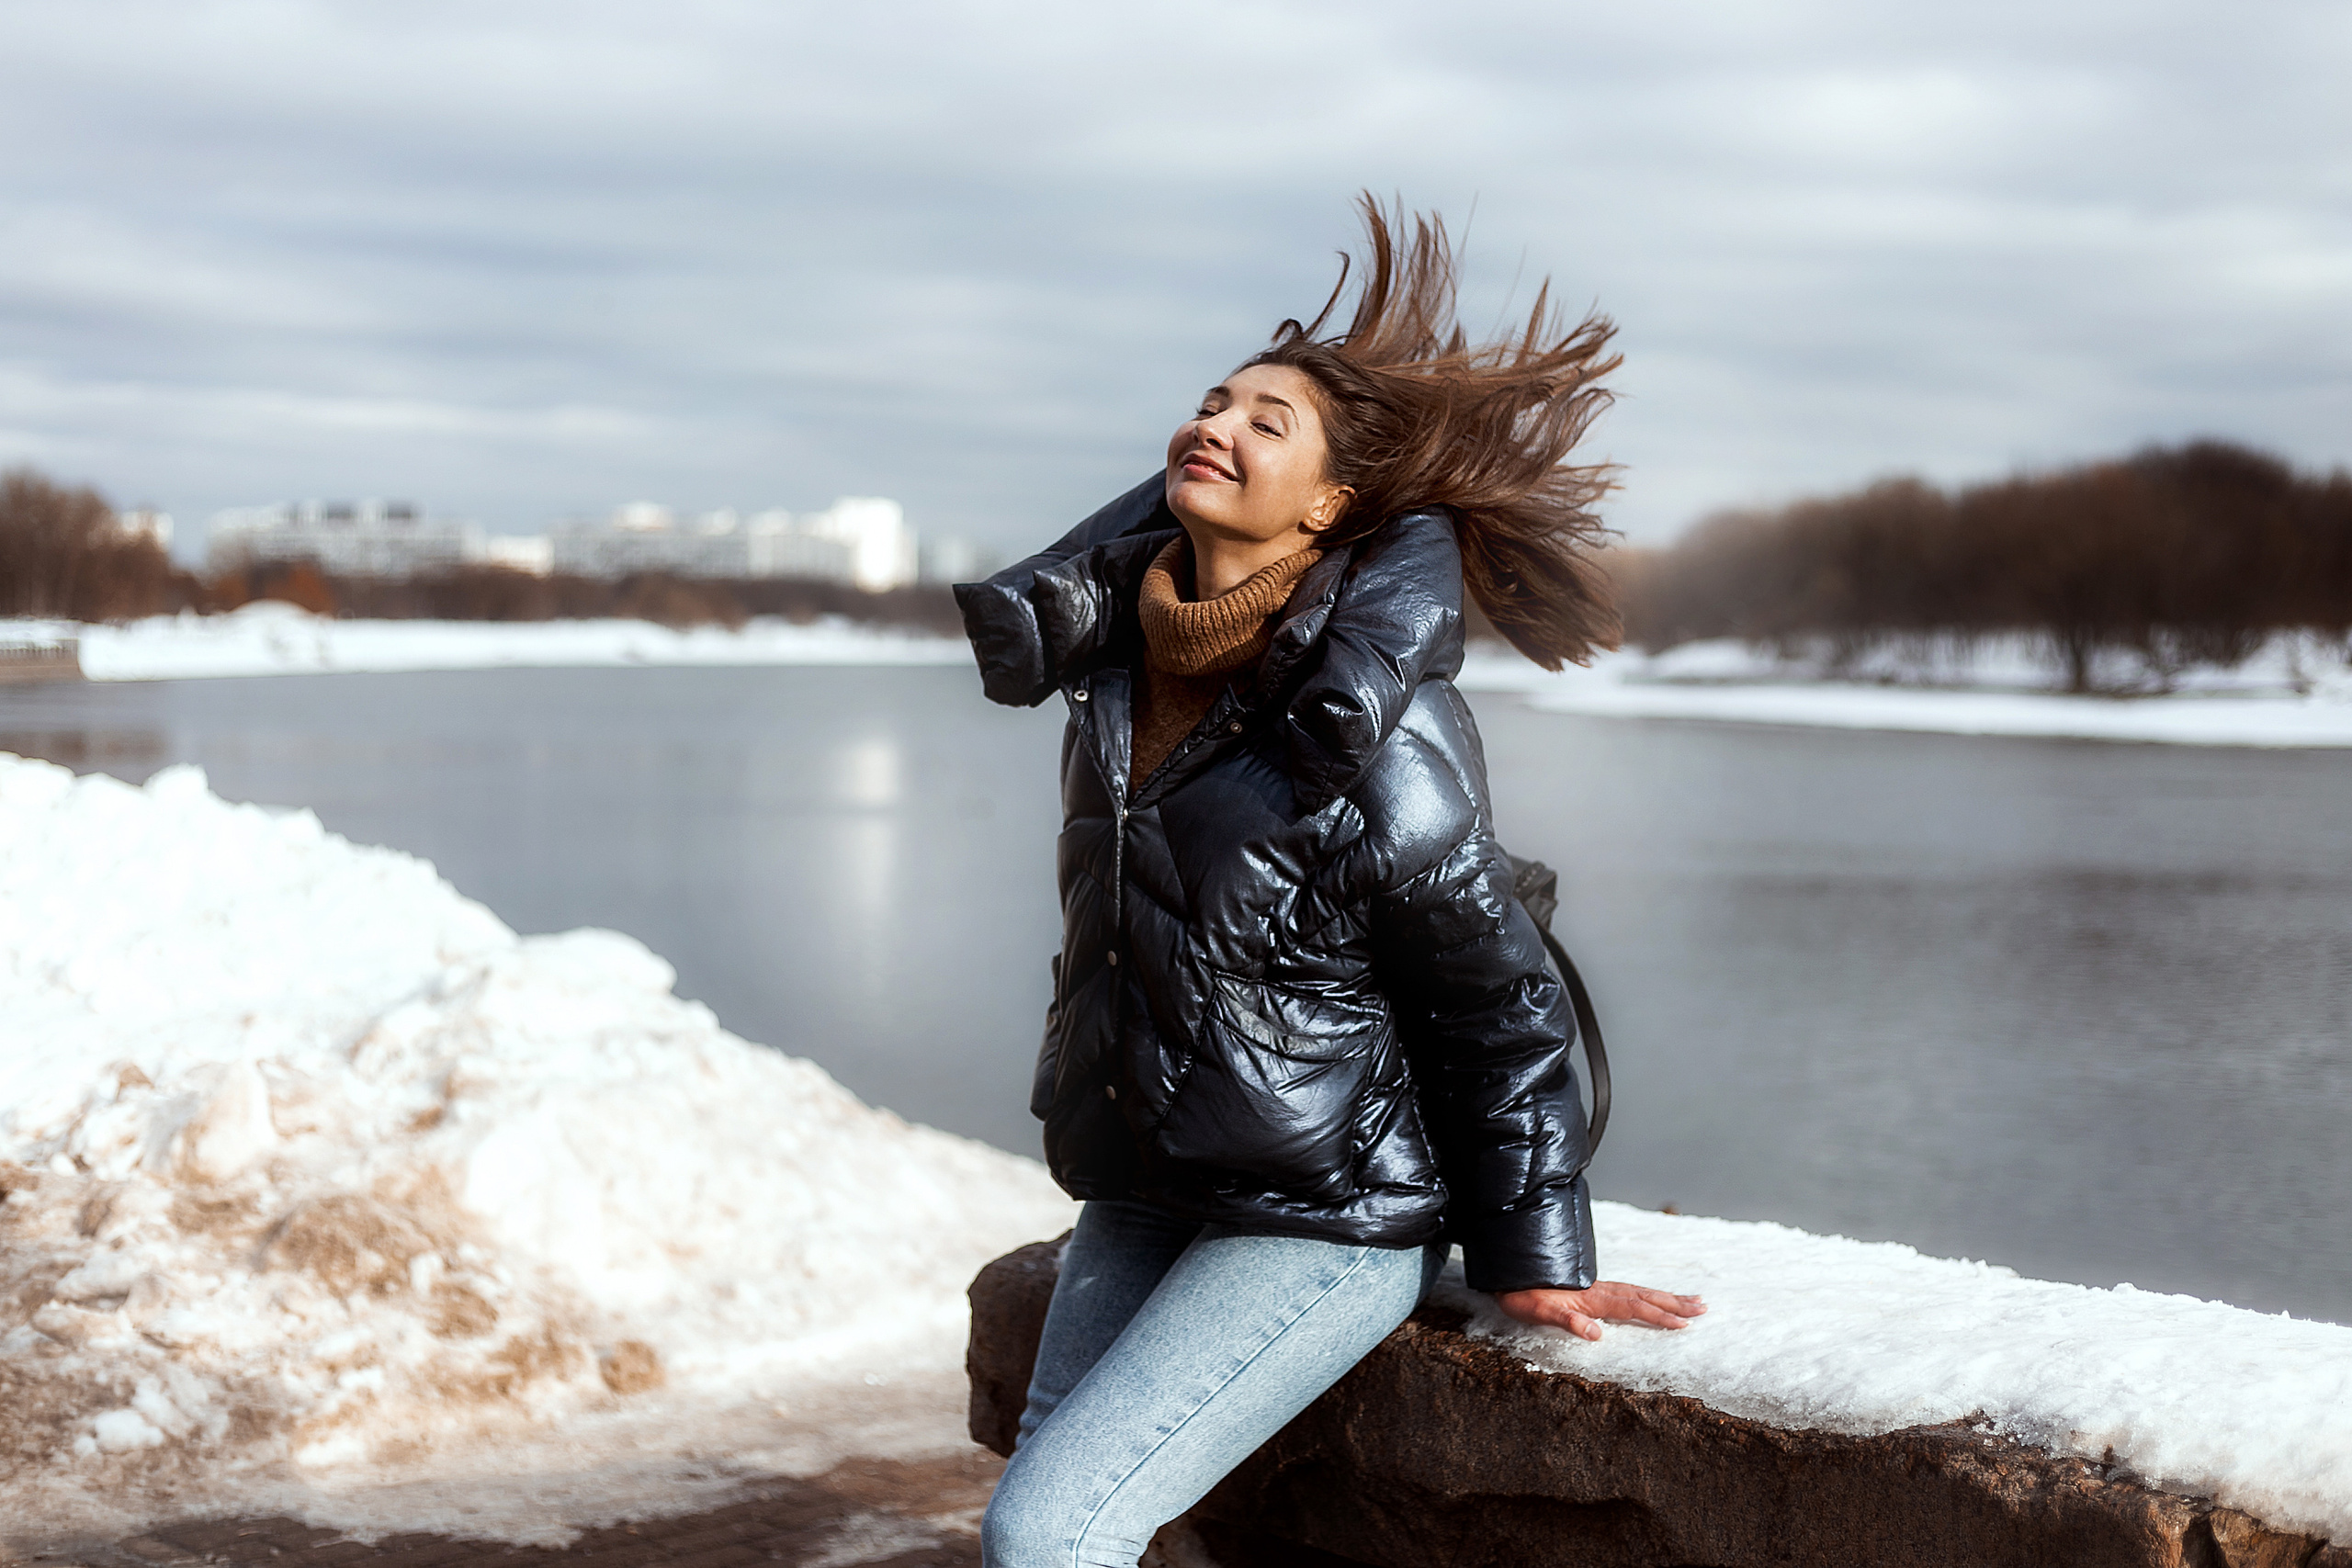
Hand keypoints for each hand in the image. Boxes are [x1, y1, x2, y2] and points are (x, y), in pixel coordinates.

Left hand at [1495, 1281, 1705, 1341]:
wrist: (1507, 1273)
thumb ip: (1567, 1320)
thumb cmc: (1520, 1295)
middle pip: (1644, 1296)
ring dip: (1667, 1297)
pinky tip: (1655, 1298)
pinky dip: (1648, 1294)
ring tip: (1694, 1300)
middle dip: (1674, 1303)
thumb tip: (1596, 1334)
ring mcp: (1597, 1288)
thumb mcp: (1537, 1312)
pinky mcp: (1592, 1288)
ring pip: (1640, 1291)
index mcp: (1591, 1298)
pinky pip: (1629, 1291)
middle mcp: (1599, 1290)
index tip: (1684, 1324)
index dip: (1658, 1316)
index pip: (1632, 1308)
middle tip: (1704, 1308)